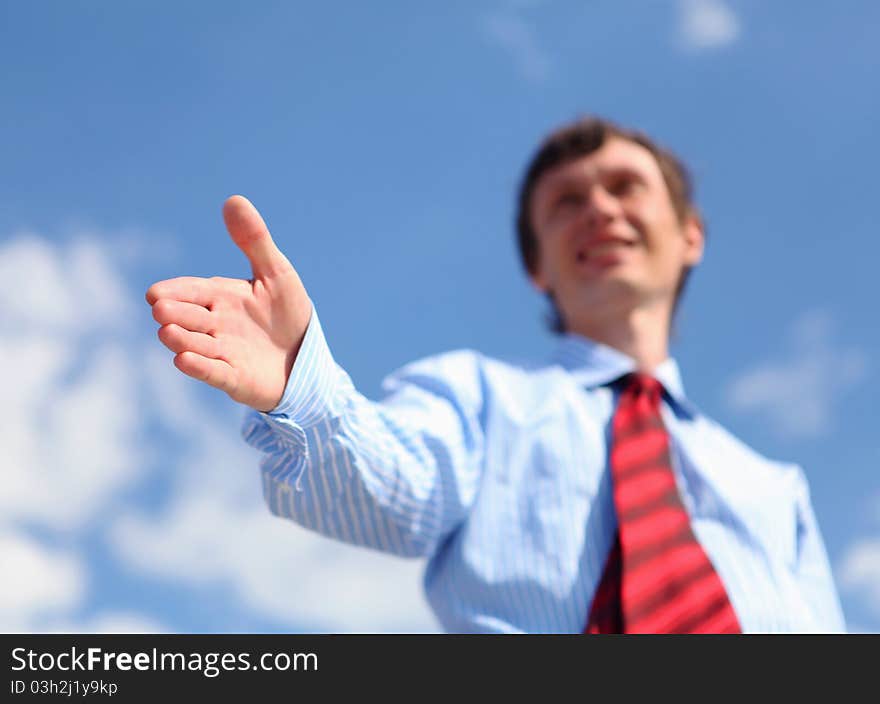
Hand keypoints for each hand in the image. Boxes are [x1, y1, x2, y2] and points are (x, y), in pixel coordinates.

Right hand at [146, 195, 311, 411]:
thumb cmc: (288, 314)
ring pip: (196, 345)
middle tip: (160, 309)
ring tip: (167, 332)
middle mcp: (216, 325)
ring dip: (182, 340)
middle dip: (175, 314)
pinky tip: (183, 361)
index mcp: (222, 297)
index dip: (176, 292)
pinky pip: (214, 372)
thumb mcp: (276, 274)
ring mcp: (223, 353)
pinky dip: (200, 367)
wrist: (307, 357)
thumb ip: (255, 241)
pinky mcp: (235, 379)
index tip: (155, 293)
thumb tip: (233, 200)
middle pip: (190, 318)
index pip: (193, 291)